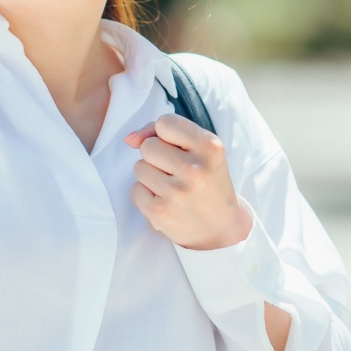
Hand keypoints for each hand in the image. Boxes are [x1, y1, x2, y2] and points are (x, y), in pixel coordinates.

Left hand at [125, 114, 250, 251]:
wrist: (221, 228)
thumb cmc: (206, 181)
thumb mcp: (200, 150)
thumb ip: (163, 133)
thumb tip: (129, 139)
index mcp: (210, 147)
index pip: (165, 122)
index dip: (163, 134)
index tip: (176, 148)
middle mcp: (195, 169)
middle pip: (148, 146)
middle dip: (157, 157)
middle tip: (177, 172)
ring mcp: (177, 192)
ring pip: (139, 167)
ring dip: (151, 176)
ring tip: (173, 187)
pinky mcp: (160, 212)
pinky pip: (135, 190)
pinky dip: (146, 195)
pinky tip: (166, 202)